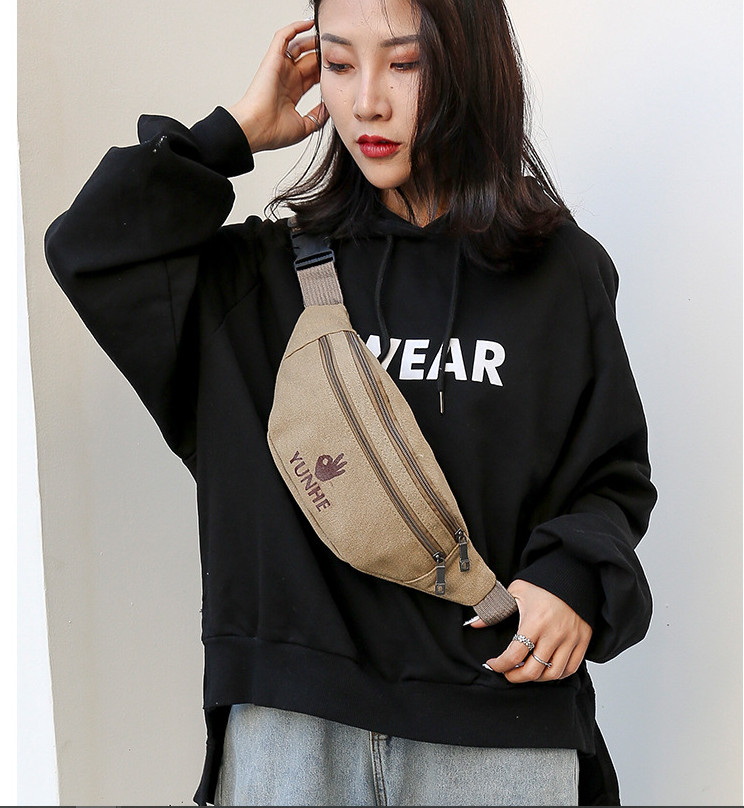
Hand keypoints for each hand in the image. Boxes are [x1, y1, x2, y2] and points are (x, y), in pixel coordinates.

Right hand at [227, 19, 328, 152]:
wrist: (257, 129)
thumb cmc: (274, 132)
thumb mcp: (304, 126)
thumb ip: (317, 116)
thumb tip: (330, 108)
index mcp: (292, 92)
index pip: (312, 76)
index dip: (325, 71)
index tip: (341, 70)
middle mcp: (286, 78)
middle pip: (308, 60)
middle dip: (322, 55)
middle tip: (337, 51)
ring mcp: (279, 68)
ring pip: (298, 46)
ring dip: (312, 41)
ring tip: (326, 37)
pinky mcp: (273, 59)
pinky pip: (284, 36)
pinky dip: (295, 27)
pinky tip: (309, 24)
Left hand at [469, 580, 591, 681]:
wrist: (572, 575)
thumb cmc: (543, 584)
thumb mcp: (516, 592)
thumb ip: (496, 610)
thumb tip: (475, 624)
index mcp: (535, 621)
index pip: (514, 655)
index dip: (500, 665)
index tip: (493, 665)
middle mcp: (554, 633)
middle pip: (533, 670)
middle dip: (516, 677)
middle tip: (508, 674)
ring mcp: (571, 639)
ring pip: (553, 674)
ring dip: (536, 678)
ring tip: (526, 671)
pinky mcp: (583, 641)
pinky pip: (570, 669)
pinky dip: (557, 674)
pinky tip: (545, 668)